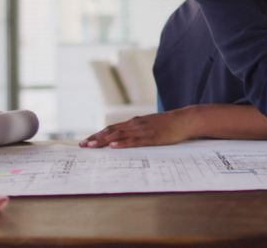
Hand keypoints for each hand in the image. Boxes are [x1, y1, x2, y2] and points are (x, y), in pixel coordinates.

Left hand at [79, 109, 193, 148]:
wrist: (185, 119)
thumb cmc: (169, 124)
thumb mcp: (151, 126)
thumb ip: (139, 130)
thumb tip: (129, 138)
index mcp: (135, 122)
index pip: (111, 128)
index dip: (98, 135)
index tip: (86, 141)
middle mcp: (135, 124)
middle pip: (111, 131)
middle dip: (95, 138)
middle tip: (82, 145)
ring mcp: (142, 130)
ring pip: (119, 135)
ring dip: (103, 141)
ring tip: (91, 146)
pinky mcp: (151, 137)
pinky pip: (134, 141)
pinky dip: (122, 143)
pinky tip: (113, 147)